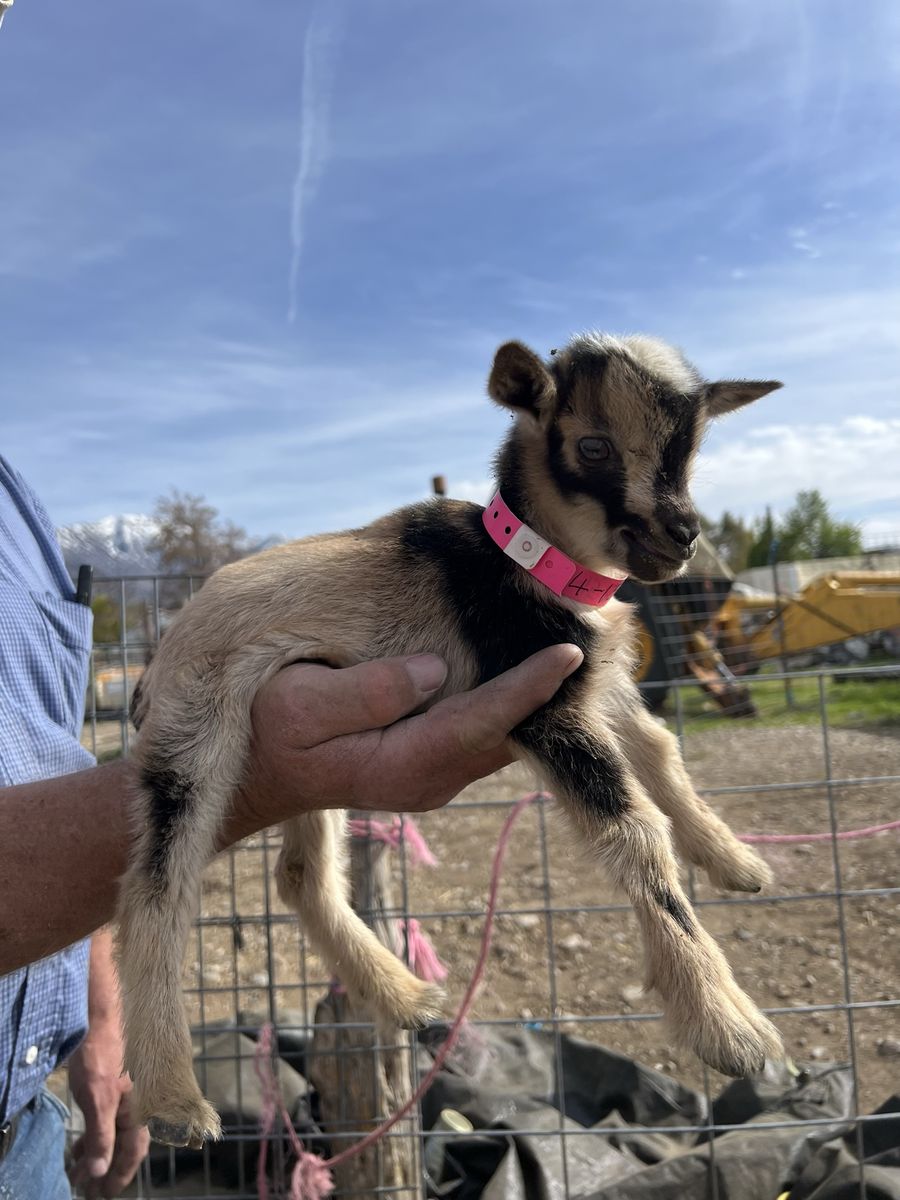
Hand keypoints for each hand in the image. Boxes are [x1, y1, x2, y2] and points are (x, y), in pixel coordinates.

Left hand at [67, 1015, 149, 1197]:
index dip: (117, 1177)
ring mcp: (132, 1091)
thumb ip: (99, 1136)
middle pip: (126, 1145)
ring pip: (117, 1130)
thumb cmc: (101, 1053)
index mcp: (142, 1109)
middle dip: (106, 1168)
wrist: (103, 1013)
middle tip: (87, 1187)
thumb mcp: (96, 1099)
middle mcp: (142, 1102)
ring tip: (78, 1165)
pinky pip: (112, 1116)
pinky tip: (83, 1137)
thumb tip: (99, 1170)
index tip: (101, 1195)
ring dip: (100, 1151)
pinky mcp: (121, 1081)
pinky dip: (99, 1132)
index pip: (132, 1154)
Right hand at [227, 643, 582, 840]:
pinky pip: (486, 729)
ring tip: (580, 637)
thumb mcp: (299, 706)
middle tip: (599, 633)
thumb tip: (434, 670)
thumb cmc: (265, 733)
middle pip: (509, 731)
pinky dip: (513, 697)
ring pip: (504, 732)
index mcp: (403, 766)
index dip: (528, 688)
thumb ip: (367, 692)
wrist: (252, 776)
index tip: (569, 654)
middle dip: (553, 688)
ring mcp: (436, 773)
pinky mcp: (433, 759)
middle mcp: (432, 778)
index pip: (482, 722)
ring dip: (540, 693)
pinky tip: (534, 660)